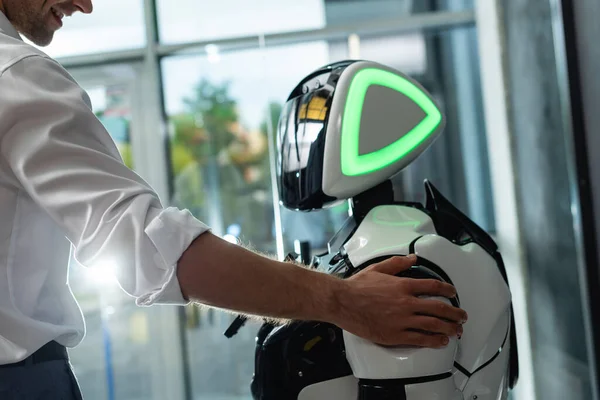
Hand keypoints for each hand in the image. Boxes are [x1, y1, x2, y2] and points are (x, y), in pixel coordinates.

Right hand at [331, 255, 467, 346]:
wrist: (342, 302)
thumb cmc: (356, 287)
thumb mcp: (378, 269)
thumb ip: (397, 263)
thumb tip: (412, 258)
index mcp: (403, 285)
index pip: (433, 286)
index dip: (447, 289)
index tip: (452, 293)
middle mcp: (406, 303)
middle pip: (439, 308)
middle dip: (455, 313)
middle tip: (462, 316)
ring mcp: (402, 320)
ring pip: (433, 325)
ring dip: (449, 328)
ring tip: (457, 330)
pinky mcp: (395, 335)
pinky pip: (420, 339)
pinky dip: (434, 341)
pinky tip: (441, 341)